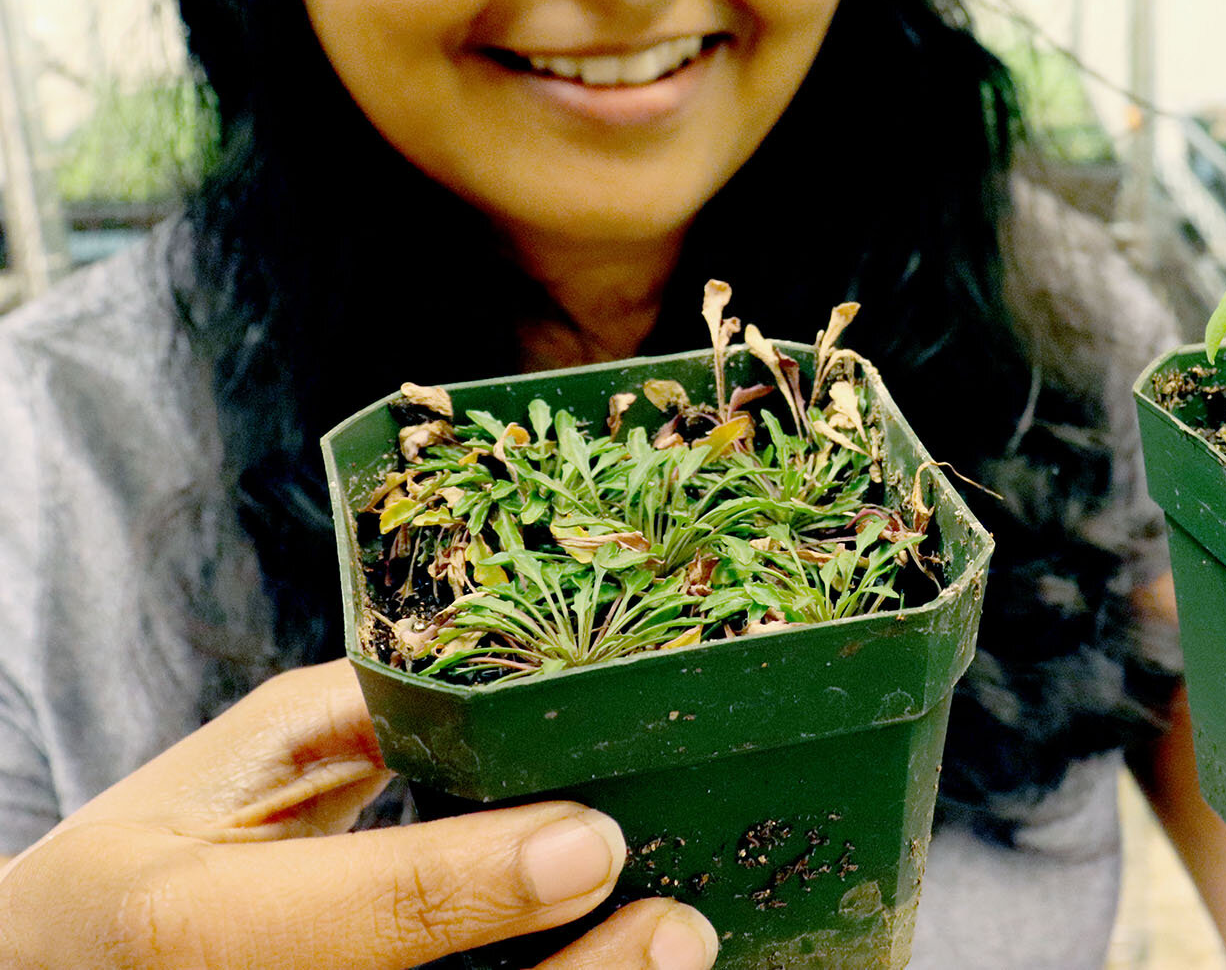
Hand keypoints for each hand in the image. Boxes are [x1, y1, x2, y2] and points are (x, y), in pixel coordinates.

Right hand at [0, 661, 718, 969]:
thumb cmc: (149, 865)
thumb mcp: (228, 772)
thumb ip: (366, 720)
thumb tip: (522, 685)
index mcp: (185, 922)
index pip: (361, 914)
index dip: (481, 880)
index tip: (593, 837)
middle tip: (676, 923)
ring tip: (675, 949)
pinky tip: (613, 969)